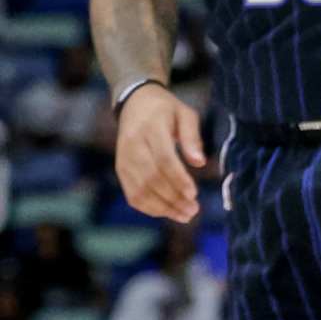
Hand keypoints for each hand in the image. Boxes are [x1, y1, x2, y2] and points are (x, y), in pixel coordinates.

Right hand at [115, 84, 205, 220]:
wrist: (134, 104)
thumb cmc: (166, 110)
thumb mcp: (185, 114)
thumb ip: (192, 136)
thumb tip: (200, 163)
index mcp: (150, 128)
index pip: (163, 159)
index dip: (178, 179)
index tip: (194, 194)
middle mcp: (132, 145)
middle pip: (151, 178)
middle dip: (173, 198)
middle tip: (194, 210)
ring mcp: (123, 159)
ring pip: (140, 190)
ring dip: (163, 208)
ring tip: (185, 215)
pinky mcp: (120, 169)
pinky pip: (132, 194)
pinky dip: (149, 207)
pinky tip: (168, 212)